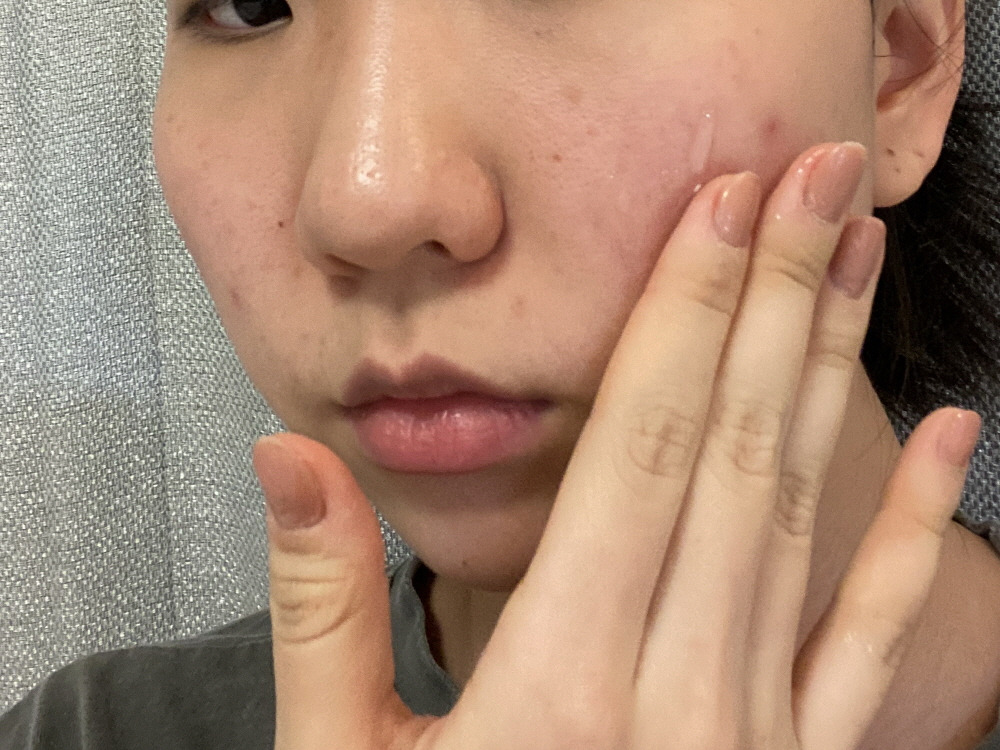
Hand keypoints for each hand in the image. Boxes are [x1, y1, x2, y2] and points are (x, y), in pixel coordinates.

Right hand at [253, 140, 979, 748]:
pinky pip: (874, 638)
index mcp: (557, 688)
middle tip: (805, 181)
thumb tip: (292, 461)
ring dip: (832, 374)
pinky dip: (915, 531)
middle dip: (771, 300)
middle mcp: (677, 697)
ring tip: (855, 261)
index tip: (716, 208)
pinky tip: (945, 441)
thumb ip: (325, 610)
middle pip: (734, 452)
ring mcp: (753, 736)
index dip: (681, 313)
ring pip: (806, 518)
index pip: (640, 448)